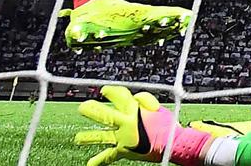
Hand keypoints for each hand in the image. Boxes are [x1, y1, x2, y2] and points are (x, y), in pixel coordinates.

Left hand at [75, 85, 210, 164]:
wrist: (172, 144)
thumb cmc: (166, 124)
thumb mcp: (156, 107)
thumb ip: (143, 100)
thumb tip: (133, 98)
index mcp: (134, 109)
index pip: (118, 95)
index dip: (110, 92)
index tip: (104, 91)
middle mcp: (126, 122)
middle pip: (104, 115)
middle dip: (92, 110)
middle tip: (82, 108)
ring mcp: (123, 137)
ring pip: (101, 136)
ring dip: (88, 137)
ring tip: (77, 138)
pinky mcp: (124, 150)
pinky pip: (109, 156)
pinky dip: (99, 161)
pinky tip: (89, 164)